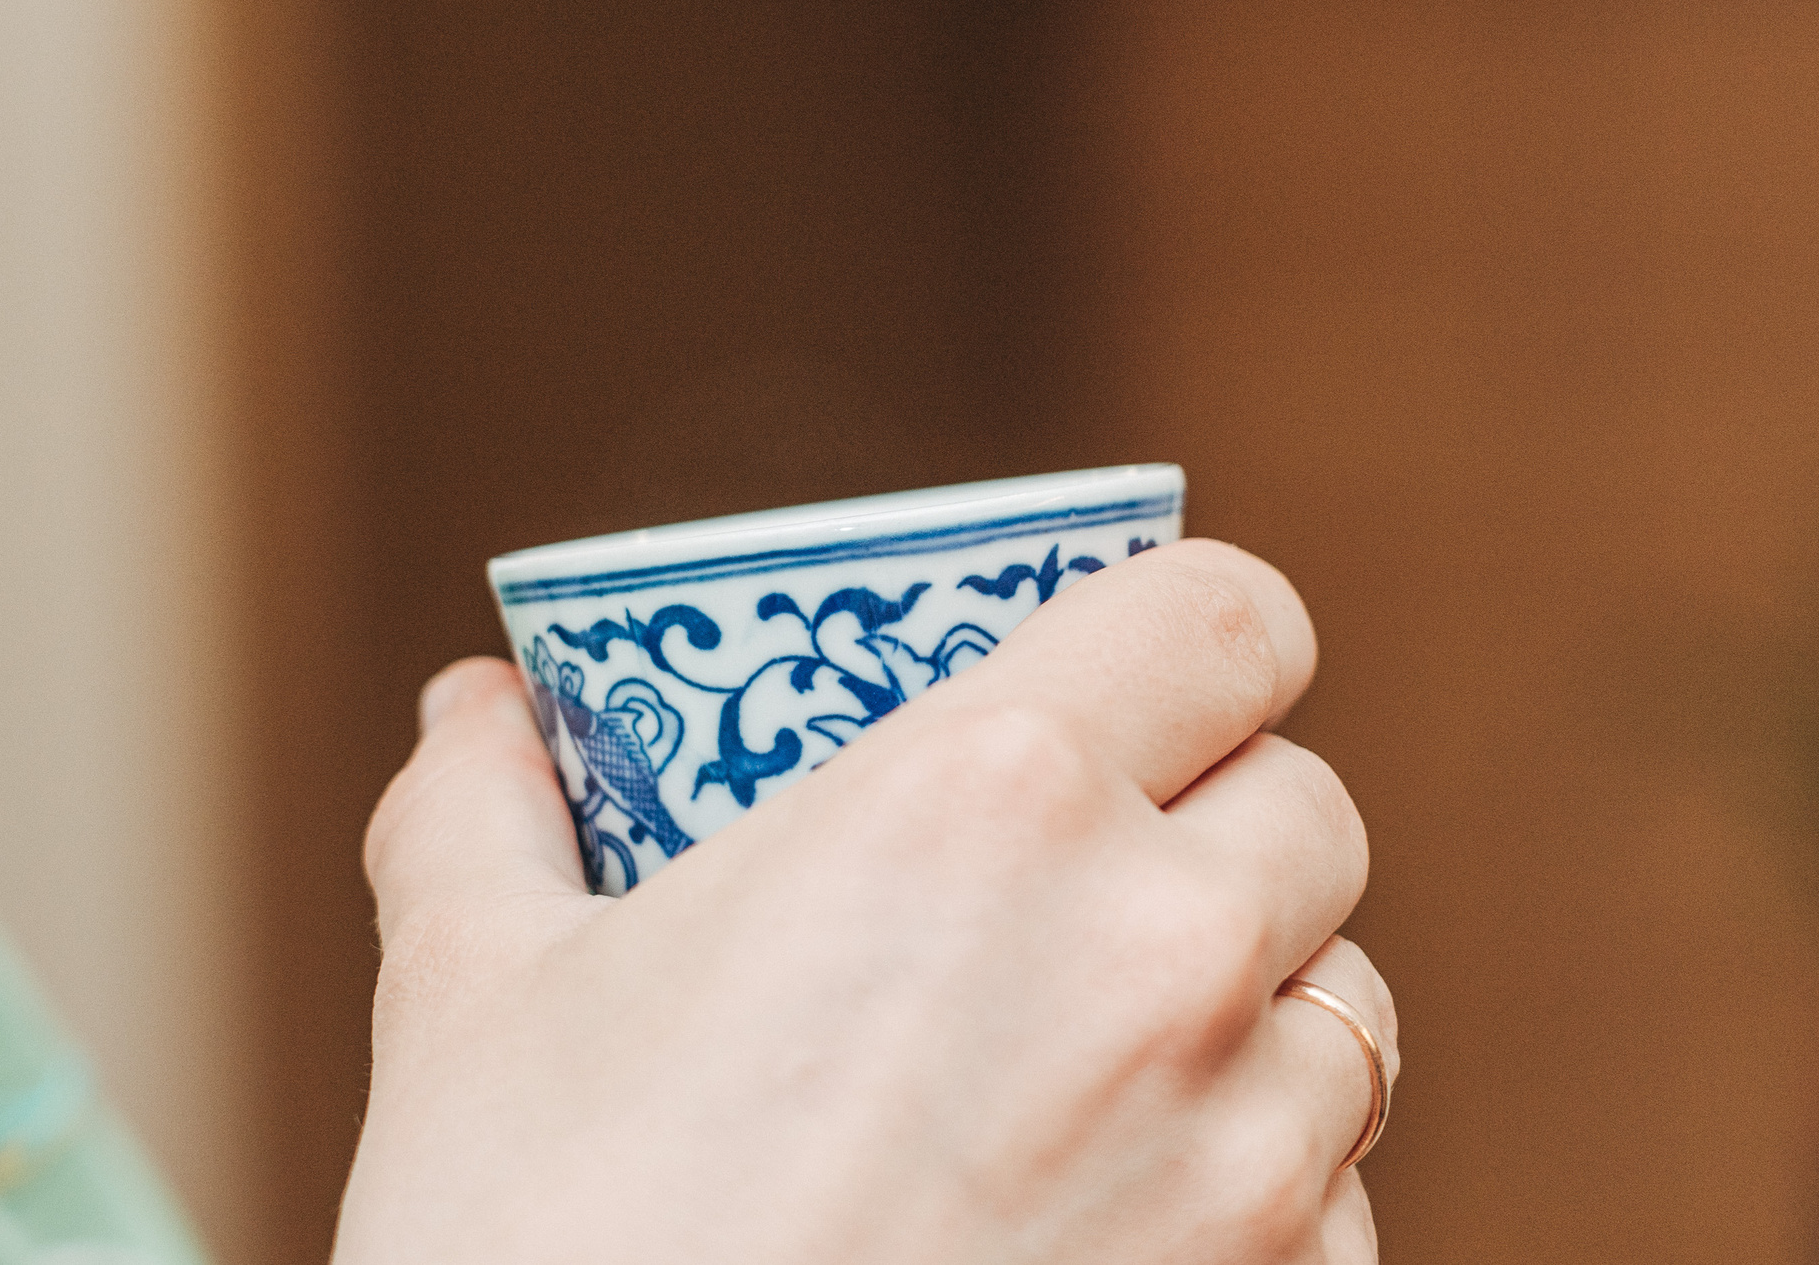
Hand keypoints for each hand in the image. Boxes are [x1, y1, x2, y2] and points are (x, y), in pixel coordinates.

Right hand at [334, 540, 1396, 1263]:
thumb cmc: (540, 1257)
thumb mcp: (473, 1004)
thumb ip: (480, 814)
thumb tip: (471, 711)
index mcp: (988, 798)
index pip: (1230, 617)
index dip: (1208, 638)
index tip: (1159, 685)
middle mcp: (1155, 945)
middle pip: (1308, 805)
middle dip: (1224, 827)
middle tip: (1097, 891)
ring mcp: (1243, 1143)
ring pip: (1346, 1003)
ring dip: (1258, 1014)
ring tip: (1110, 1070)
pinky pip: (1343, 1199)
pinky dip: (1269, 1197)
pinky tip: (1123, 1227)